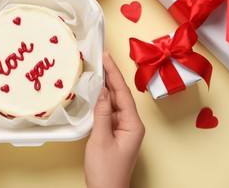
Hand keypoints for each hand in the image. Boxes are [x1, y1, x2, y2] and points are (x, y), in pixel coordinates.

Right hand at [85, 52, 144, 187]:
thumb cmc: (106, 171)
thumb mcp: (101, 139)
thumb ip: (102, 113)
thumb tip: (102, 91)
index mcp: (133, 125)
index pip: (123, 93)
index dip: (114, 73)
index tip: (107, 57)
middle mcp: (131, 124)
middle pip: (121, 95)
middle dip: (112, 76)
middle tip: (102, 58)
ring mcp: (124, 129)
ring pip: (115, 102)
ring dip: (107, 87)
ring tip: (98, 69)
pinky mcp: (115, 133)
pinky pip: (110, 111)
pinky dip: (102, 100)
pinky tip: (96, 92)